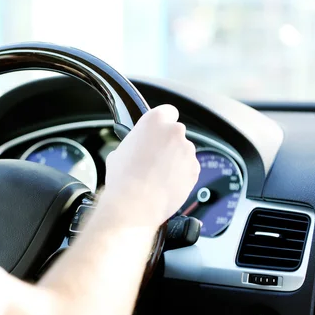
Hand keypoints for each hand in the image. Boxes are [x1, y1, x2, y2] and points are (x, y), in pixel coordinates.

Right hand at [104, 104, 199, 224]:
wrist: (136, 203)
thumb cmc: (124, 179)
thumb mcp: (119, 152)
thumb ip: (134, 144)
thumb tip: (137, 149)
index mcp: (154, 121)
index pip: (167, 111)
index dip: (162, 122)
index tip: (158, 132)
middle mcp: (175, 132)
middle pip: (175, 134)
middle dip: (167, 144)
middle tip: (153, 159)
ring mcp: (187, 151)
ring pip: (183, 152)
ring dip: (175, 160)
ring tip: (157, 176)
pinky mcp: (195, 170)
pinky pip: (189, 169)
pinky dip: (181, 175)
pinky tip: (165, 184)